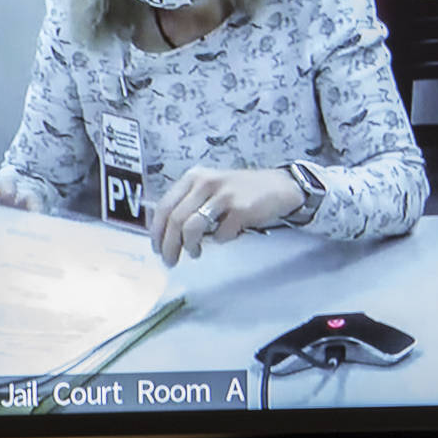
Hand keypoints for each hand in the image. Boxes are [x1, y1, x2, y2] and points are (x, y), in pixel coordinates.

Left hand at [148, 167, 304, 266]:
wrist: (280, 187)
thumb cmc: (242, 191)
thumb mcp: (211, 188)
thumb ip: (189, 202)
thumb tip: (165, 231)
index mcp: (194, 177)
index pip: (164, 207)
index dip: (156, 232)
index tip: (157, 248)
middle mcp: (206, 182)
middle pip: (175, 220)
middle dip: (169, 246)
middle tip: (170, 260)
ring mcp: (224, 195)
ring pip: (192, 228)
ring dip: (189, 247)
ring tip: (194, 253)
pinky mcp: (241, 209)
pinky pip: (221, 234)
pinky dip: (221, 241)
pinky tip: (227, 237)